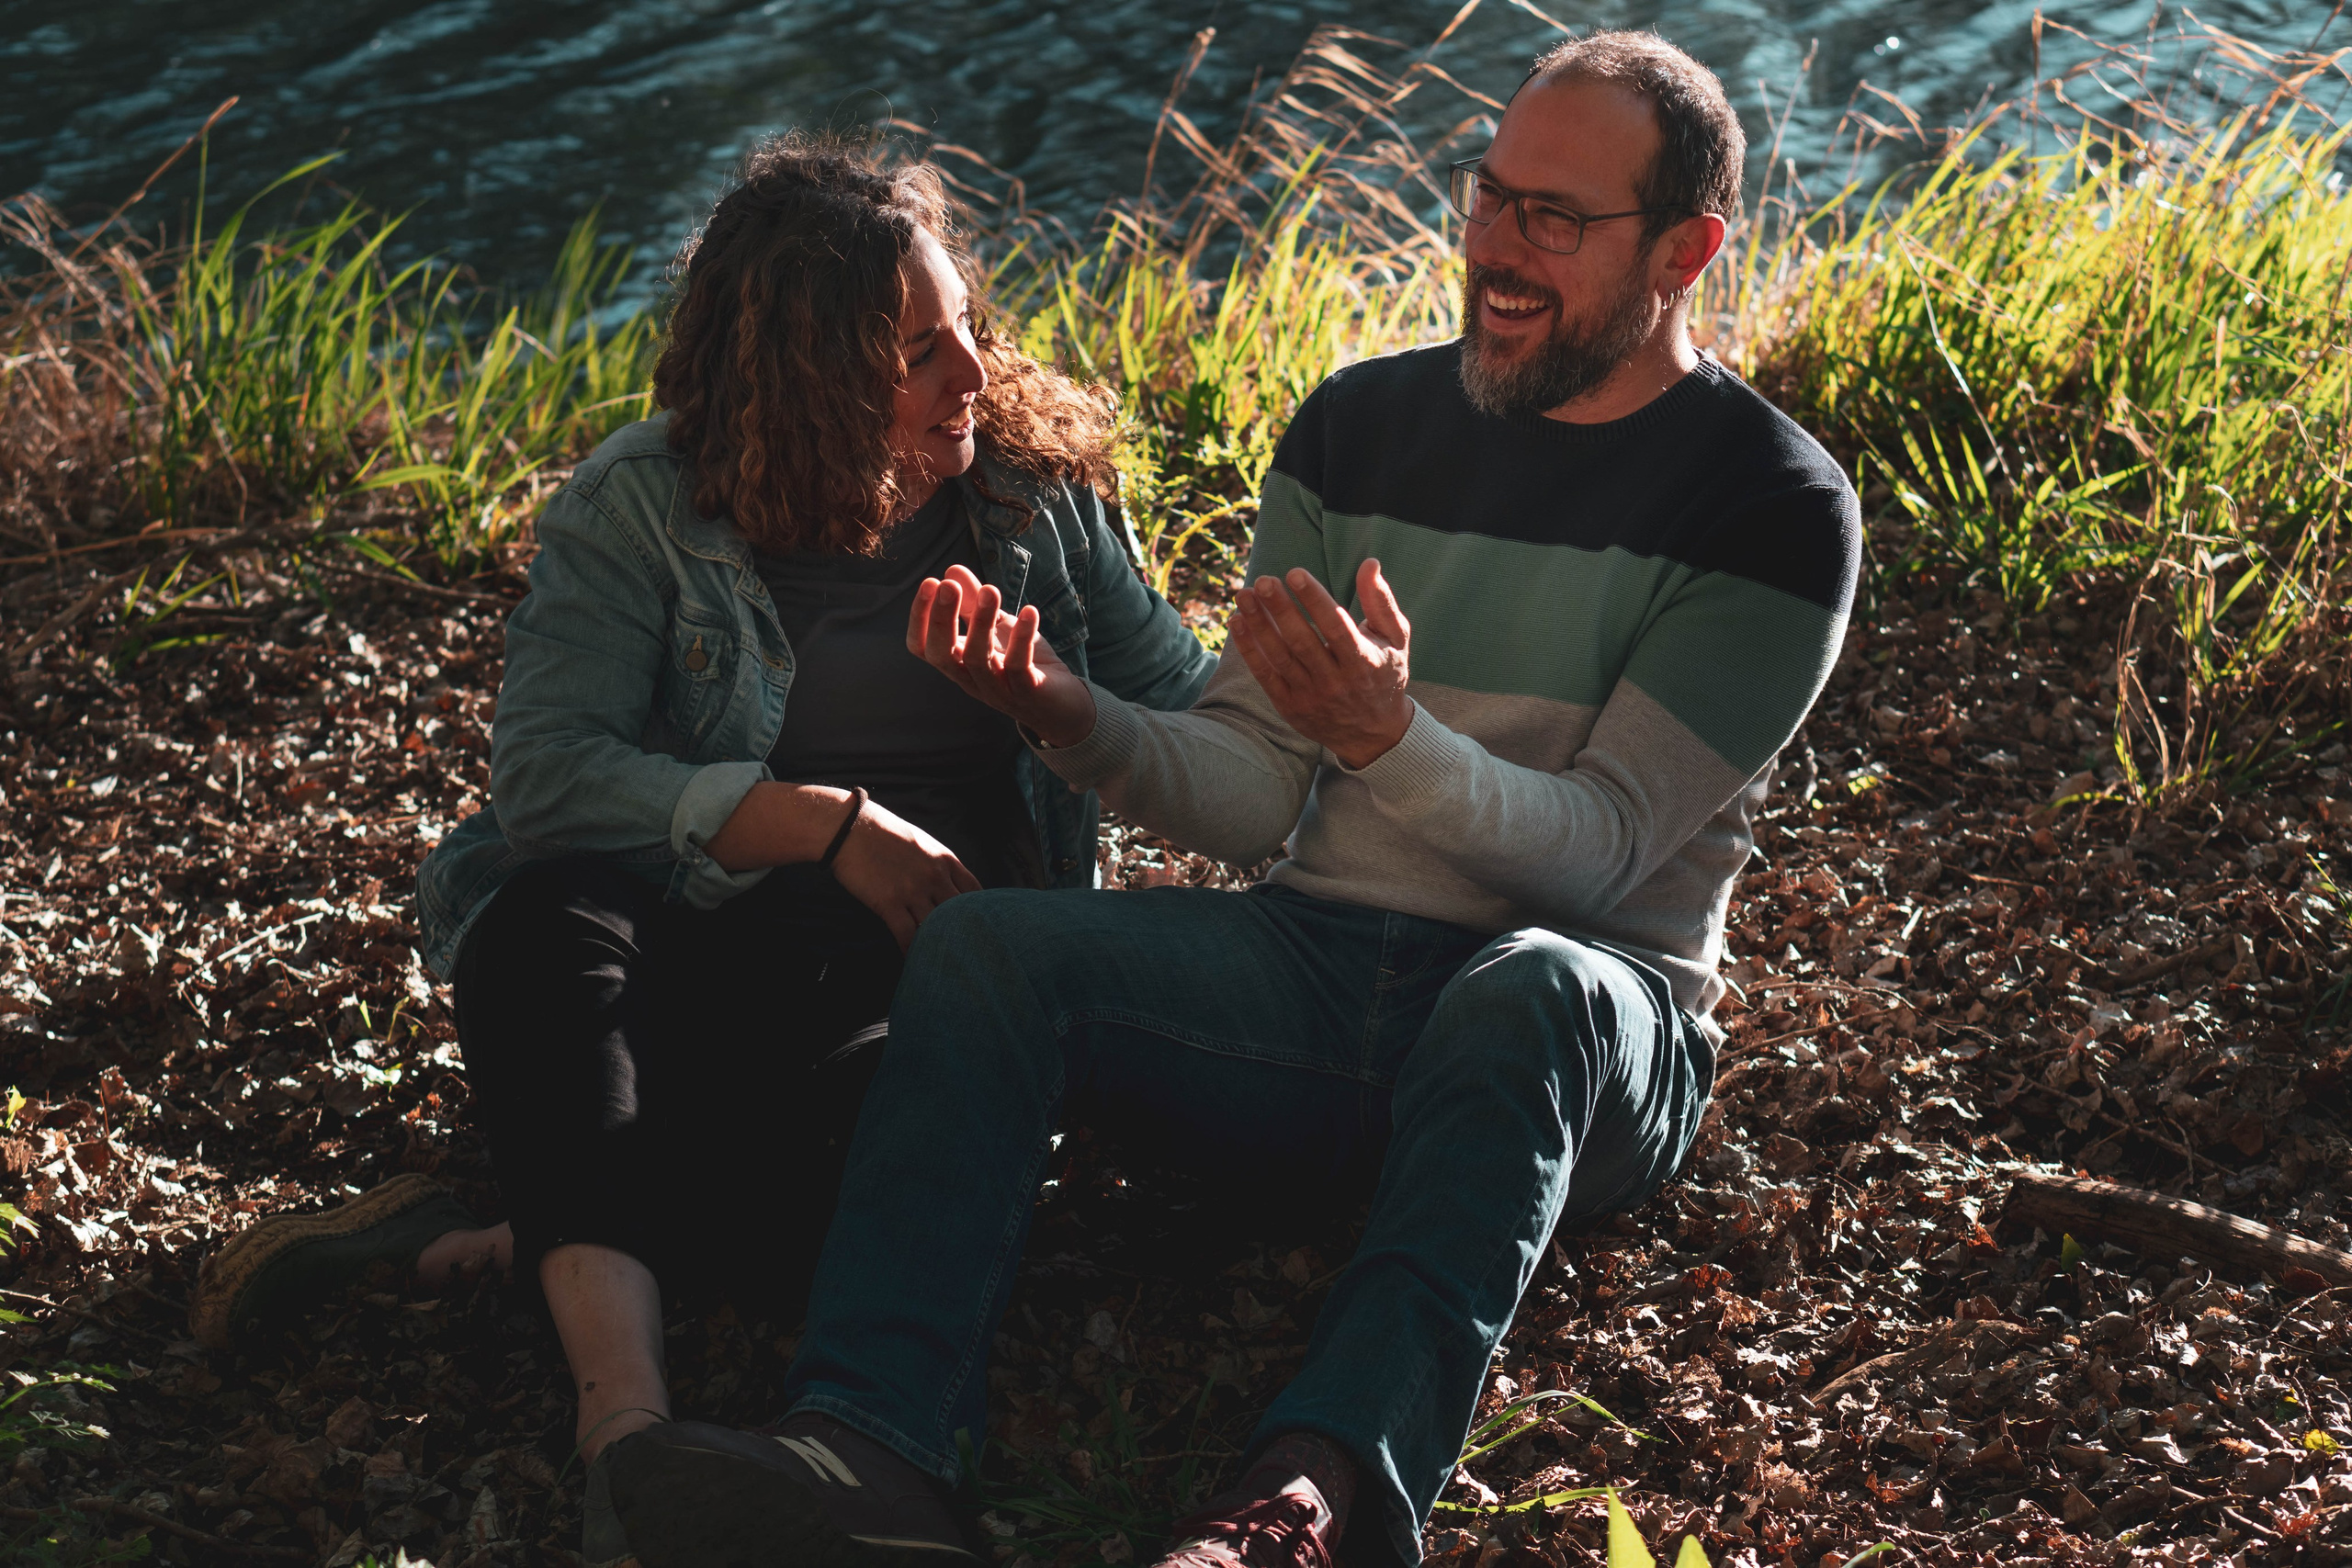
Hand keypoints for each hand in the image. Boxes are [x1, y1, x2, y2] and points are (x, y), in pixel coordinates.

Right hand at [827, 798, 982, 949]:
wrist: (850, 828)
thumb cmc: (884, 832)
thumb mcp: (921, 842)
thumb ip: (938, 863)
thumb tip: (947, 884)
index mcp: (945, 860)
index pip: (975, 891)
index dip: (980, 910)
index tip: (978, 924)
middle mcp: (935, 877)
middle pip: (961, 913)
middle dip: (964, 932)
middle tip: (965, 950)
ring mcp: (913, 891)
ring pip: (936, 928)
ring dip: (938, 944)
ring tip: (941, 960)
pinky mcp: (890, 903)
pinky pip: (907, 935)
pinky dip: (912, 952)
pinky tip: (914, 961)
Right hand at [907, 564, 1096, 746]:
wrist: (1064, 704)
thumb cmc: (1025, 663)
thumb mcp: (998, 628)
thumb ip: (973, 602)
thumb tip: (951, 570)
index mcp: (958, 664)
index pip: (923, 647)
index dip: (920, 617)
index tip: (929, 582)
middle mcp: (971, 680)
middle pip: (942, 655)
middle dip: (942, 619)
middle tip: (948, 586)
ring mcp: (998, 690)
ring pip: (977, 661)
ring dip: (981, 623)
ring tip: (990, 590)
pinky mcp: (1028, 694)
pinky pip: (1019, 667)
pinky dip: (1022, 638)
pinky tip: (1029, 611)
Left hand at [1227, 558, 1412, 769]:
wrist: (1373, 734)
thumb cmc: (1384, 673)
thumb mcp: (1395, 638)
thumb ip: (1381, 601)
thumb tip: (1369, 563)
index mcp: (1364, 662)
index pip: (1335, 627)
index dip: (1314, 599)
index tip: (1295, 573)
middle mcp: (1336, 682)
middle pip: (1302, 641)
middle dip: (1280, 609)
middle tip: (1262, 580)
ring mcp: (1310, 696)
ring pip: (1279, 657)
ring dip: (1258, 625)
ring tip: (1243, 595)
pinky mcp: (1290, 706)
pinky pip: (1265, 675)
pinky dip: (1249, 649)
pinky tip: (1237, 622)